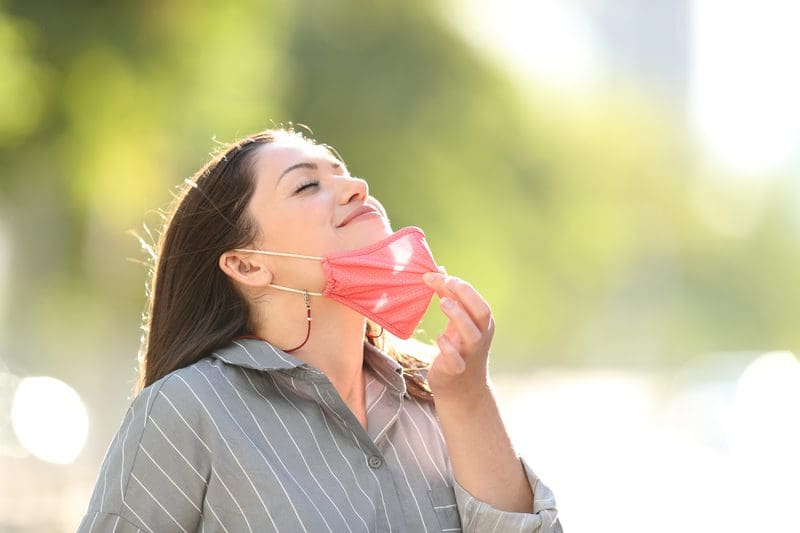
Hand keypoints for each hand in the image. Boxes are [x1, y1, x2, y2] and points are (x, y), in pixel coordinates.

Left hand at [422, 266, 495, 402]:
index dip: (460, 286)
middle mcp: (480, 337)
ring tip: (442, 302)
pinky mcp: (457, 370)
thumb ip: (449, 297)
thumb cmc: (458, 349)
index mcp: (482, 324)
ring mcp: (471, 354)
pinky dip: (447, 346)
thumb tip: (439, 271)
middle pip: (481, 312)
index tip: (437, 275)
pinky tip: (438, 338)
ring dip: (457, 314)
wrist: (462, 391)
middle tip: (445, 282)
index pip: (476, 299)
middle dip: (465, 294)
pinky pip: (455, 358)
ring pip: (471, 333)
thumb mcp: (456, 323)